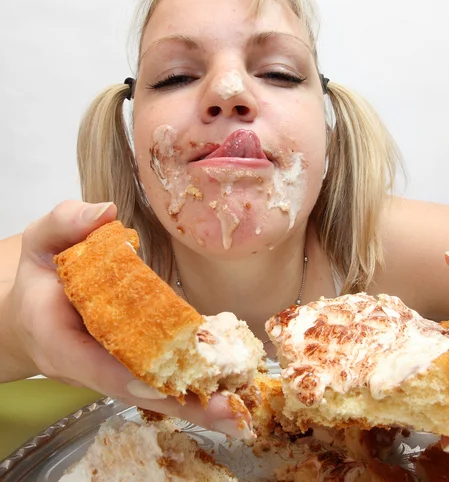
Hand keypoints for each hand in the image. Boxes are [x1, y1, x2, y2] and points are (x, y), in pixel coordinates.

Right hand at [4, 200, 250, 438]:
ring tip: (238, 410)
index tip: (156, 380)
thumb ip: (66, 223)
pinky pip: (160, 382)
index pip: (90, 362)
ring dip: (195, 404)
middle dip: (180, 402)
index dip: (123, 374)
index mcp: (57, 336)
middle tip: (227, 410)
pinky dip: (192, 389)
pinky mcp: (130, 367)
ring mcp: (110, 372)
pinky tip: (229, 393)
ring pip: (153, 393)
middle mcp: (86, 366)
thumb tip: (105, 213)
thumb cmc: (42, 274)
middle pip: (134, 390)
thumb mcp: (42, 240)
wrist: (34, 309)